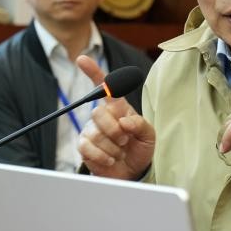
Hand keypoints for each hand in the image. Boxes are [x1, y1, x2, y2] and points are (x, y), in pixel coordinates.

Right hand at [75, 55, 155, 178]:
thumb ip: (140, 124)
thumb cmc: (139, 149)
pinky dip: (102, 156)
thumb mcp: (149, 136)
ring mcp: (91, 131)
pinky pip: (87, 147)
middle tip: (124, 140)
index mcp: (118, 108)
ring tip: (119, 153)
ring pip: (95, 133)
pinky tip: (110, 159)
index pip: (105, 87)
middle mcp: (102, 117)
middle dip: (114, 130)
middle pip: (98, 113)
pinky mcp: (84, 147)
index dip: (93, 72)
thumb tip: (124, 121)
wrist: (132, 172)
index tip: (82, 59)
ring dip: (112, 147)